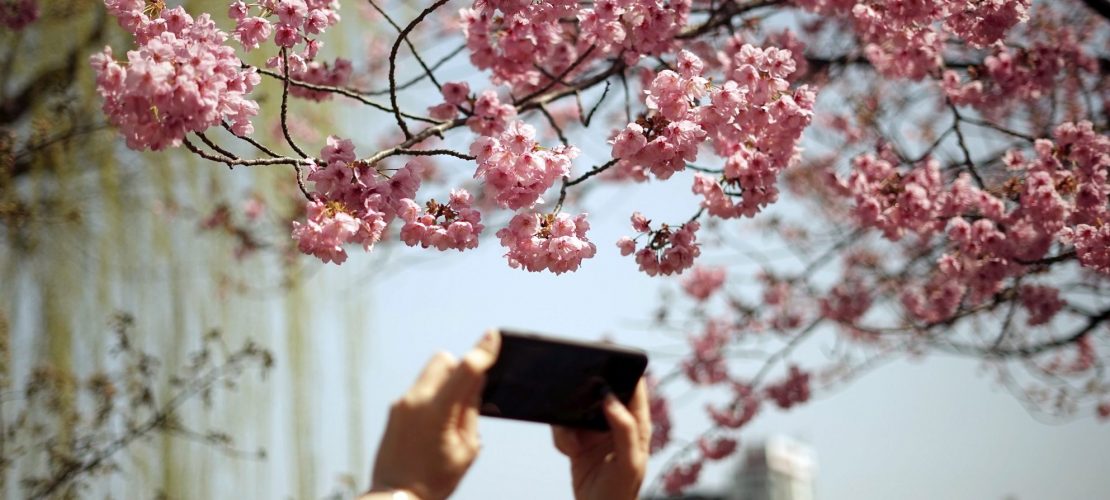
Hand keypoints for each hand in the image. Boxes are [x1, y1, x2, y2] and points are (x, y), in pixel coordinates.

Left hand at [363, 331, 499, 499]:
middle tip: (469, 396)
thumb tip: (476, 381)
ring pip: (431, 374)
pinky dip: (434, 396)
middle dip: (460, 369)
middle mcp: (415, 400)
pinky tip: (436, 424)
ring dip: (446, 383)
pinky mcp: (394, 410)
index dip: (482, 351)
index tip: (493, 336)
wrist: (395, 497)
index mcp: (437, 411)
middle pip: (444, 360)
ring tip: (450, 416)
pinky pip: (420, 390)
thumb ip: (471, 410)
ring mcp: (401, 404)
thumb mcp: (465, 449)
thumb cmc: (434, 480)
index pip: (465, 369)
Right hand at [552, 378, 651, 499]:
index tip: (605, 359)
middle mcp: (616, 423)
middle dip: (585, 393)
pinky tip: (568, 453)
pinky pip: (562, 427)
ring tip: (573, 443)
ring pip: (576, 409)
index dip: (623, 369)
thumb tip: (610, 398)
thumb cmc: (621, 493)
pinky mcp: (577, 441)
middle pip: (599, 392)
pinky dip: (561, 438)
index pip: (634, 387)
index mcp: (637, 424)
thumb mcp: (629, 462)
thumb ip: (624, 429)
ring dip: (568, 422)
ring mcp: (595, 431)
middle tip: (575, 397)